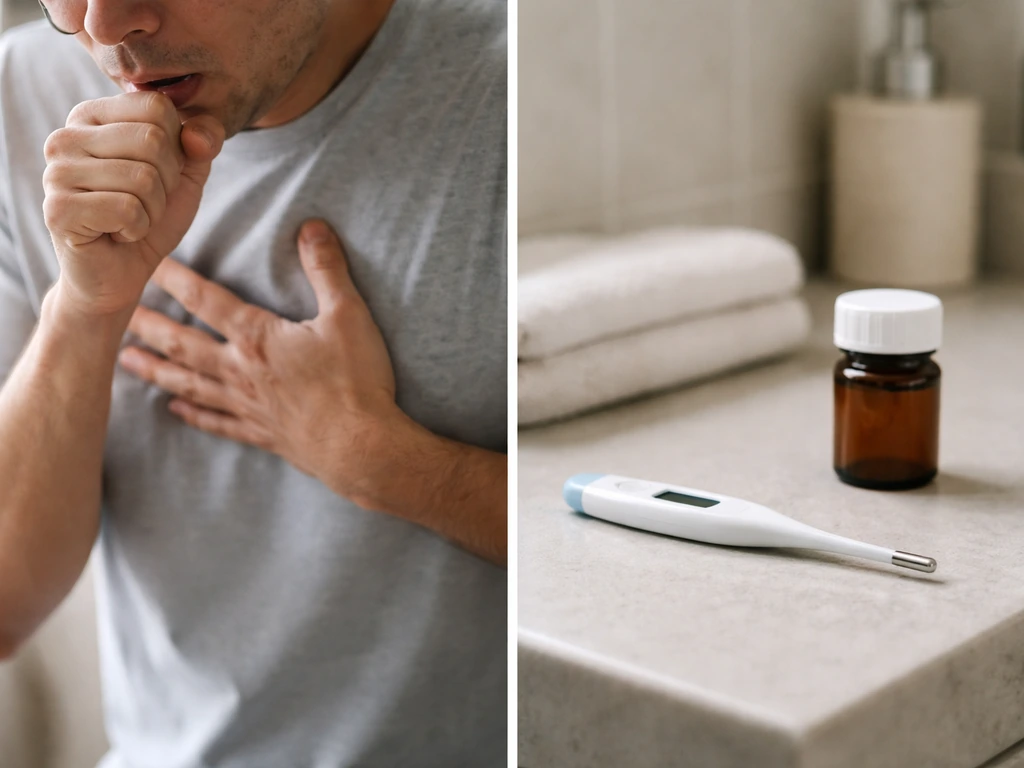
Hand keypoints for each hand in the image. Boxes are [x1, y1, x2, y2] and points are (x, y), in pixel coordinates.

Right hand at [42, 92, 224, 317]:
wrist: (122, 273)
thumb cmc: (150, 217)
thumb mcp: (187, 174)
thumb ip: (203, 142)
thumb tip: (198, 134)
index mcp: (93, 116)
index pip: (157, 107)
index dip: (177, 148)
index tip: (156, 174)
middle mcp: (66, 136)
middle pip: (152, 140)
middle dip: (167, 183)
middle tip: (143, 203)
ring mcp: (56, 172)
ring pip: (142, 177)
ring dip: (152, 210)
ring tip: (129, 220)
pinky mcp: (58, 209)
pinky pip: (127, 210)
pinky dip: (136, 229)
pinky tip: (116, 234)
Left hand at [118, 219, 401, 505]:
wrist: (360, 447)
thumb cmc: (355, 381)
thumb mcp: (348, 315)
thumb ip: (326, 269)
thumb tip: (311, 227)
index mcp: (258, 338)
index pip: (206, 301)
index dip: (176, 279)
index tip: (147, 264)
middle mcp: (241, 371)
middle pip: (182, 344)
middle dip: (147, 326)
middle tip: (112, 315)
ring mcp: (246, 405)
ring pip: (188, 383)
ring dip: (154, 370)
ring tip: (124, 360)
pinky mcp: (260, 432)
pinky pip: (215, 422)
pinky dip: (192, 414)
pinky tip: (174, 409)